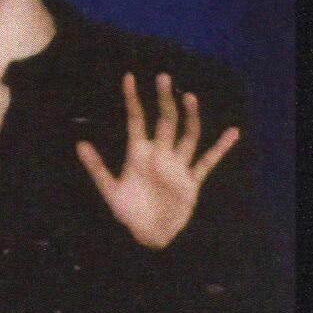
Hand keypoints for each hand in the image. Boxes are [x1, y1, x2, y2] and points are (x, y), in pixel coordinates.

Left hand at [76, 72, 241, 249]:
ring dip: (190, 117)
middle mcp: (159, 155)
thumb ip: (97, 167)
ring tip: (189, 97)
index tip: (128, 77)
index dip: (132, 100)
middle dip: (164, 100)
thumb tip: (79, 143)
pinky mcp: (192, 181)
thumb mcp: (109, 190)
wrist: (148, 236)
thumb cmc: (127, 212)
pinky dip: (220, 148)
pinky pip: (208, 161)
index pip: (135, 120)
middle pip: (165, 121)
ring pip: (187, 135)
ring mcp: (177, 166)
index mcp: (138, 154)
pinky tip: (232, 133)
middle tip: (163, 77)